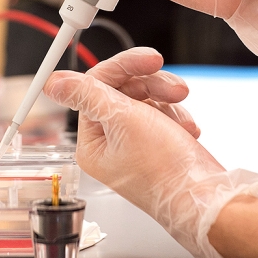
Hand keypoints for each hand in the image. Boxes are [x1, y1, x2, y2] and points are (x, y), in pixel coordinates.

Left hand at [44, 47, 257, 257]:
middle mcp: (110, 142)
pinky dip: (177, 117)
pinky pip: (163, 114)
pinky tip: (187, 130)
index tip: (149, 59)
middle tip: (176, 90)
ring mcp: (135, 143)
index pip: (98, 85)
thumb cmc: (166, 170)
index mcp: (93, 141)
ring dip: (168, 102)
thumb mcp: (124, 121)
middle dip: (153, 86)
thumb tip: (53, 82)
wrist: (205, 197)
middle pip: (124, 89)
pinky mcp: (158, 144)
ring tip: (182, 116)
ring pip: (147, 99)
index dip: (125, 68)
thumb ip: (88, 95)